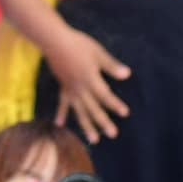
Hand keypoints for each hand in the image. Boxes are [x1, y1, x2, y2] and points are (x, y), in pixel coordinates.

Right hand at [45, 24, 131, 143]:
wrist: (54, 41)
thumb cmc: (78, 44)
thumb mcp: (98, 53)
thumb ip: (111, 66)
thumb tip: (127, 75)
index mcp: (90, 79)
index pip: (105, 95)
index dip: (115, 104)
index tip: (125, 113)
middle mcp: (80, 88)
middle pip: (93, 108)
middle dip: (104, 121)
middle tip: (113, 134)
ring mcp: (70, 89)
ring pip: (80, 111)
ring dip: (86, 126)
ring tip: (94, 140)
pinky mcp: (63, 87)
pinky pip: (63, 103)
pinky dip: (61, 113)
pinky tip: (60, 124)